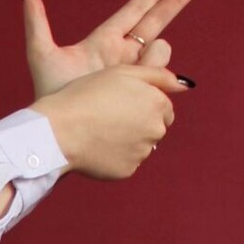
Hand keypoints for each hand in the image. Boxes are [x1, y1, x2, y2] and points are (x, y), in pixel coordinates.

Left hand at [22, 0, 201, 100]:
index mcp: (103, 41)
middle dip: (174, 3)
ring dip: (155, 54)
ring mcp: (133, 75)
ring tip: (137, 65)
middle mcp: (121, 56)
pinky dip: (163, 78)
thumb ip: (35, 20)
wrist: (63, 129)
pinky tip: (162, 81)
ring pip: (159, 53)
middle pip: (154, 23)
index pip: (132, 14)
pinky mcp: (142, 94)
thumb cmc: (50, 93)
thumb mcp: (41, 53)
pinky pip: (161, 80)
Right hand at [30, 65, 185, 181]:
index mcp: (158, 104)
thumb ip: (158, 75)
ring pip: (140, 146)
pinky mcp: (127, 171)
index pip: (163, 107)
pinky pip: (125, 163)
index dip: (142, 104)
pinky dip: (114, 157)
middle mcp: (156, 130)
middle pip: (154, 128)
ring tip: (99, 132)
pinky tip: (96, 147)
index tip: (119, 103)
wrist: (58, 131)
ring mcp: (142, 153)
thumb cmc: (86, 96)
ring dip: (126, 141)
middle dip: (137, 123)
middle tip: (107, 118)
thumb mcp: (122, 72)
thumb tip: (185, 84)